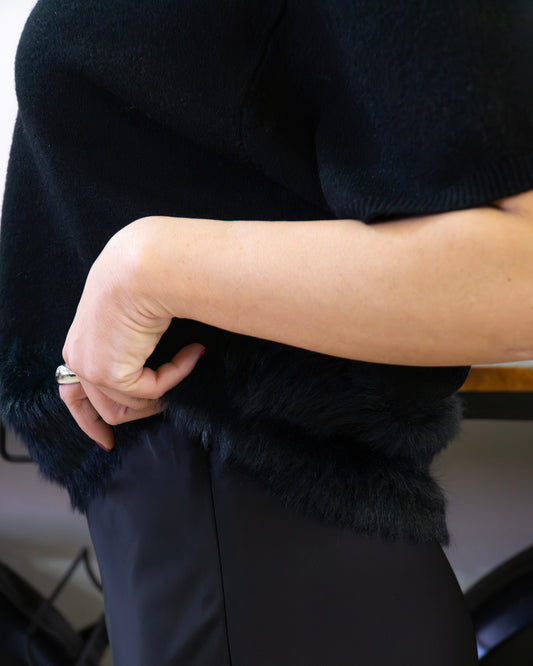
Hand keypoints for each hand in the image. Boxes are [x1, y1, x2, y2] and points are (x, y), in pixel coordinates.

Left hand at [59, 220, 204, 450]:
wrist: (146, 265)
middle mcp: (78, 357)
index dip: (88, 420)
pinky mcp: (110, 372)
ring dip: (165, 389)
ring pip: (131, 406)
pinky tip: (194, 351)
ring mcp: (90, 367)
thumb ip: (130, 344)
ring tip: (189, 359)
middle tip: (168, 402)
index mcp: (79, 342)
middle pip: (103, 409)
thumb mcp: (131, 314)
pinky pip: (153, 390)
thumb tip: (151, 364)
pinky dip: (178, 373)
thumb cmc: (145, 277)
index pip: (72, 394)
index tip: (105, 441)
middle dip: (139, 412)